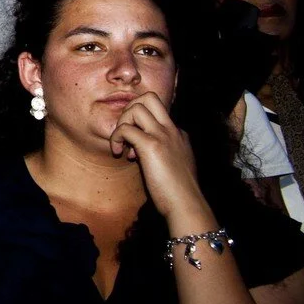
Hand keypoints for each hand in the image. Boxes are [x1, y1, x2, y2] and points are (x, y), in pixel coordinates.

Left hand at [112, 93, 209, 227]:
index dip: (140, 124)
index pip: (156, 112)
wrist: (187, 206)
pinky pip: (126, 128)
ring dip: (122, 122)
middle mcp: (173, 130)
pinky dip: (116, 137)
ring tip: (121, 143)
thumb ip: (159, 152)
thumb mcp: (171, 165)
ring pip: (137, 106)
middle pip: (149, 97)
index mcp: (179, 134)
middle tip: (125, 132)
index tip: (135, 147)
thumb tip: (137, 149)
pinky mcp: (152, 145)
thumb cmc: (177, 192)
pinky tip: (118, 152)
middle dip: (130, 109)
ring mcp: (164, 136)